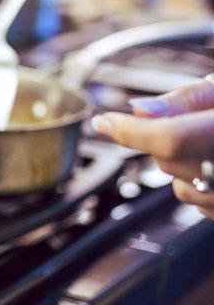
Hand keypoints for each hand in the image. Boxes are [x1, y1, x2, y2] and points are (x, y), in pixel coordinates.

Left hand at [91, 76, 213, 219]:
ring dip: (185, 166)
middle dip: (165, 140)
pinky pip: (201, 204)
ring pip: (181, 187)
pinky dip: (203, 185)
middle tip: (195, 121)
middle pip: (168, 161)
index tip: (102, 121)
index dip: (129, 131)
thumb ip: (187, 100)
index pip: (168, 138)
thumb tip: (138, 110)